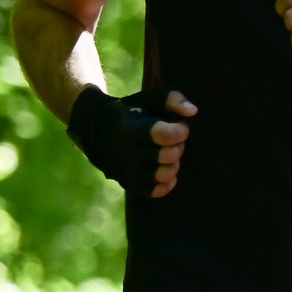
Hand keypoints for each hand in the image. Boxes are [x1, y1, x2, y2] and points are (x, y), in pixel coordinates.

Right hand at [67, 87, 196, 199]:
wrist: (99, 132)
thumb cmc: (133, 113)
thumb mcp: (150, 100)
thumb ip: (173, 100)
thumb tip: (192, 111)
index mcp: (130, 129)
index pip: (166, 135)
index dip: (180, 130)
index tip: (179, 126)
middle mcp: (126, 153)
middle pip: (169, 156)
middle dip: (179, 146)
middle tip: (174, 141)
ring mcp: (126, 172)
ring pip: (165, 175)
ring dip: (174, 164)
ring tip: (169, 154)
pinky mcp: (130, 186)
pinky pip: (159, 191)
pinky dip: (168, 181)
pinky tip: (165, 167)